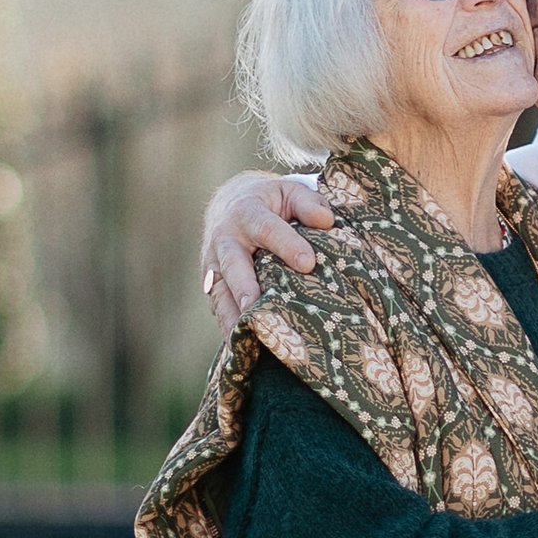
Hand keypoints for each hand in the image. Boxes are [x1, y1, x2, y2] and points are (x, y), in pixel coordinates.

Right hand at [202, 171, 334, 329]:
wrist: (231, 204)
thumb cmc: (271, 202)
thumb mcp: (290, 192)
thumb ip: (308, 203)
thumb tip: (327, 221)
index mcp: (247, 212)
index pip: (266, 228)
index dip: (286, 245)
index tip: (308, 263)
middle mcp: (225, 238)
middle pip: (233, 263)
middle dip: (244, 285)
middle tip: (255, 305)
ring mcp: (214, 263)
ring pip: (219, 290)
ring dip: (231, 313)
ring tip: (244, 336)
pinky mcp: (211, 283)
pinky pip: (217, 306)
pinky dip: (227, 325)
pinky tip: (240, 345)